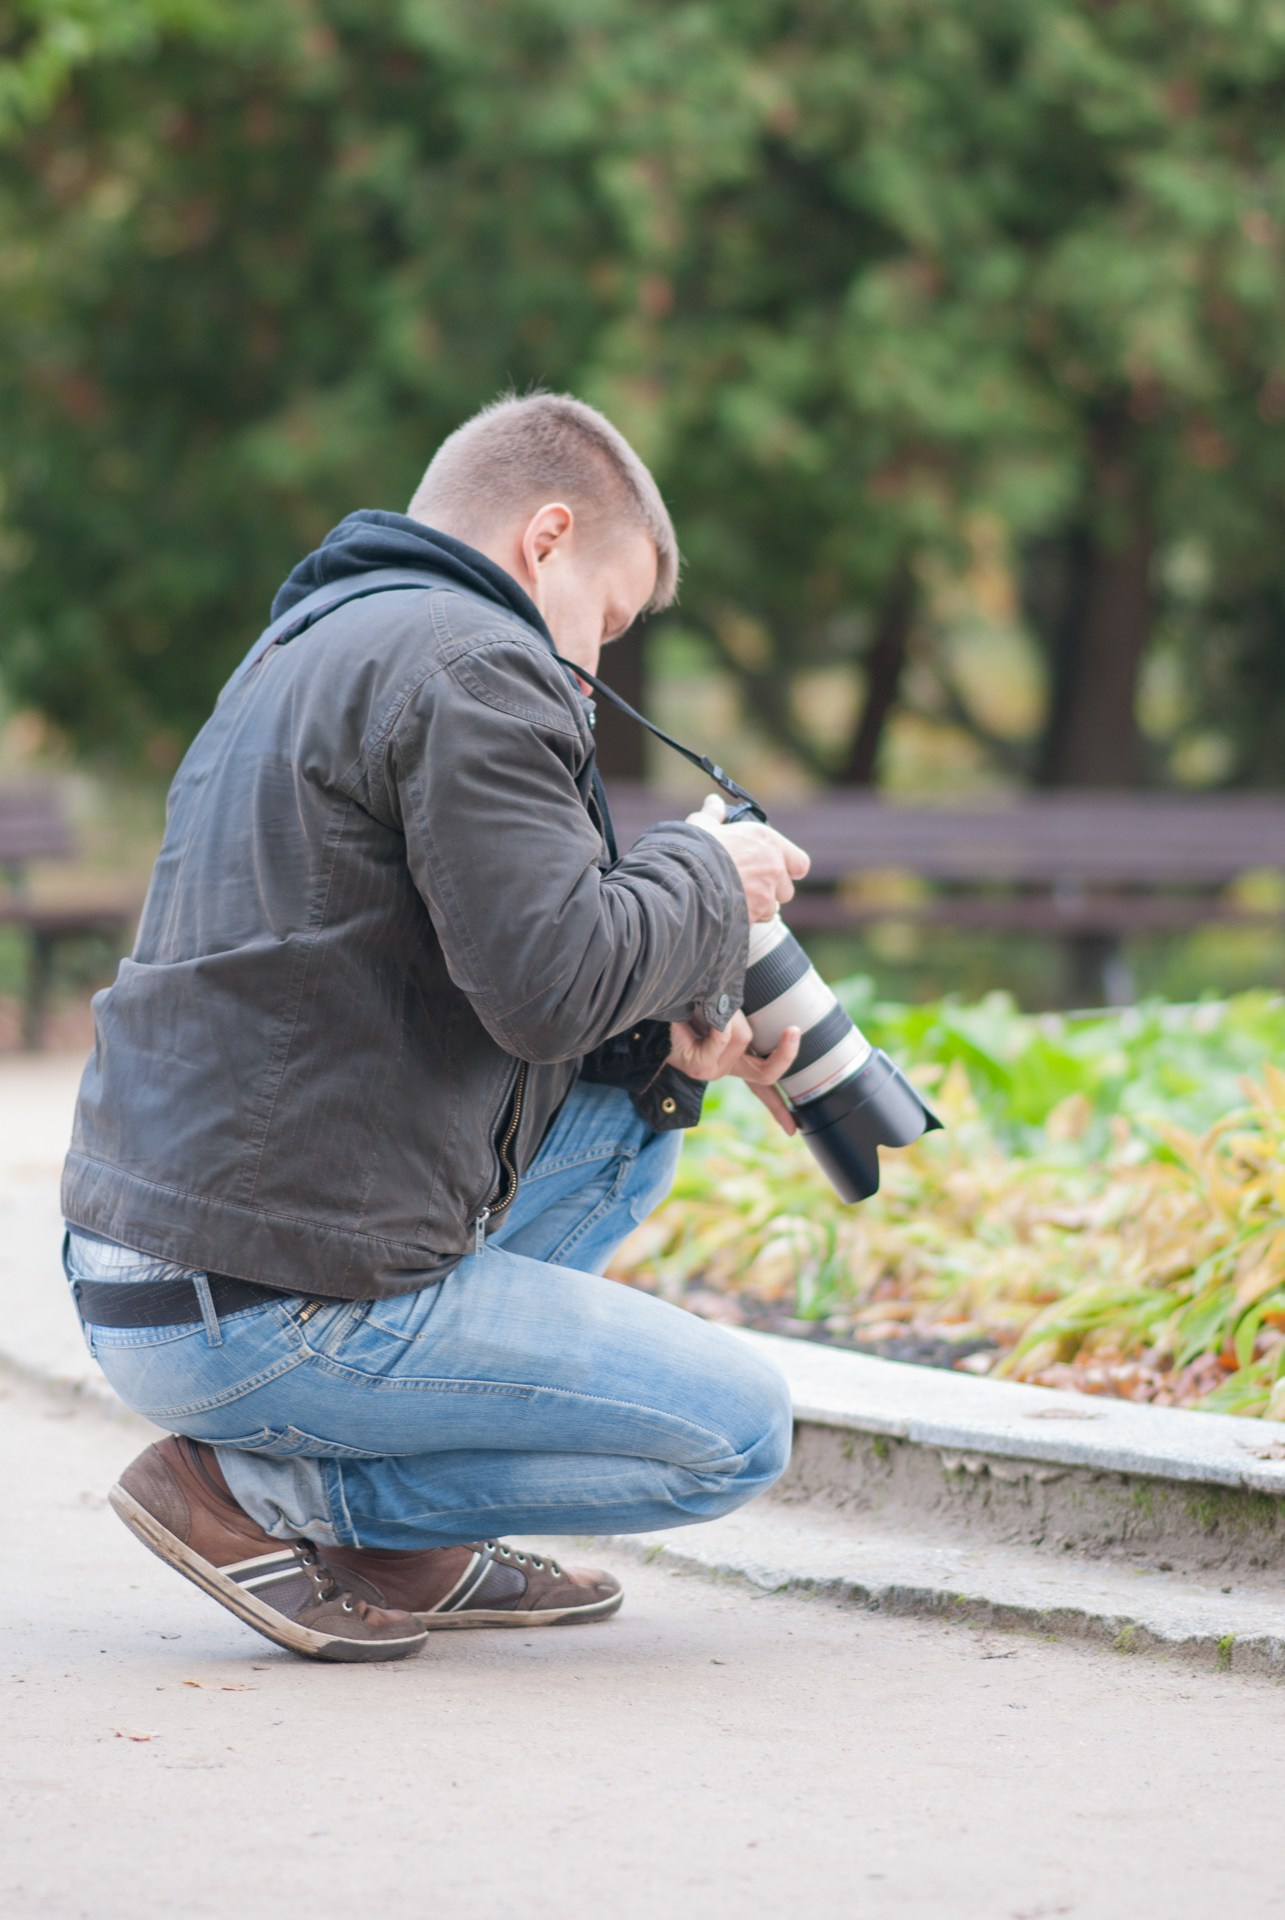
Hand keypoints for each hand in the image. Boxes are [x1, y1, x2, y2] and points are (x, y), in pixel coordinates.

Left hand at [667, 1012, 801, 1134]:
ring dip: (730, 1012)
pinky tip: (704, 1011)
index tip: (793, 1130)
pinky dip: (720, 1021)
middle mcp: (723, 1069)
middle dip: (785, 1054)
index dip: (779, 1107)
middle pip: (766, 1074)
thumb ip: (738, 1020)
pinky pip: (722, 1038)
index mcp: (730, 1060)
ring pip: (743, 1039)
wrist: (647, 1010)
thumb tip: (751, 1024)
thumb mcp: (719, 1012)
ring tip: (706, 1002)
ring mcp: (711, 1071)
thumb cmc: (684, 1006)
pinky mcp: (699, 1066)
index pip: (761, 1086)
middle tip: (793, 1030)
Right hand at [685, 794, 810, 923]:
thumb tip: (713, 802)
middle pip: (786, 890)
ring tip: (734, 901)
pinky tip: (729, 912)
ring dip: (759, 907)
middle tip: (749, 887)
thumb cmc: (695, 849)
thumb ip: (712, 814)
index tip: (777, 870)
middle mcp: (773, 867)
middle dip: (771, 892)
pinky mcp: (756, 914)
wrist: (686, 880)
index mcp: (766, 841)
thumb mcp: (701, 826)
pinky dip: (748, 919)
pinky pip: (758, 921)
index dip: (789, 869)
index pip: (799, 863)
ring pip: (772, 908)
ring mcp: (766, 893)